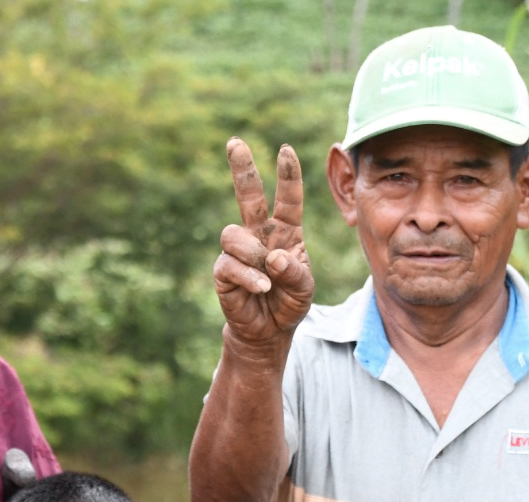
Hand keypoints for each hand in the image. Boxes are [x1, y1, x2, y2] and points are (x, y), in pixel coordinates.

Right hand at [213, 138, 313, 349]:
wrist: (269, 331)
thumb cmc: (289, 302)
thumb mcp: (304, 287)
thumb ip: (295, 271)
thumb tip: (273, 257)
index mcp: (285, 230)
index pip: (287, 197)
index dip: (287, 174)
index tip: (285, 150)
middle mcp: (259, 233)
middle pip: (248, 194)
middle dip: (241, 168)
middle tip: (234, 142)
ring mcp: (239, 250)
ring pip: (233, 234)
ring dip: (253, 255)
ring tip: (267, 279)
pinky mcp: (224, 270)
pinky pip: (230, 264)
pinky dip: (249, 277)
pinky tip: (262, 289)